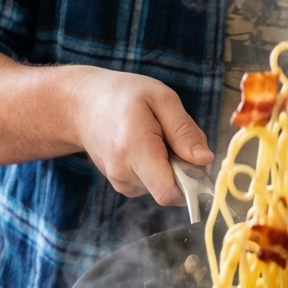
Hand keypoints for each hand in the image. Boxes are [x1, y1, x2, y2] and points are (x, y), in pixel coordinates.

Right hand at [69, 67, 212, 203]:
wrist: (82, 105)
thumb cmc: (124, 96)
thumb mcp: (160, 98)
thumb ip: (184, 131)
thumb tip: (205, 161)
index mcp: (134, 149)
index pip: (168, 192)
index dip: (192, 183)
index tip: (198, 159)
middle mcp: (124, 173)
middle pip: (171, 190)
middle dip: (184, 169)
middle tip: (174, 135)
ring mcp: (121, 183)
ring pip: (164, 187)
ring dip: (171, 166)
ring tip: (157, 136)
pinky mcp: (122, 185)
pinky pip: (153, 184)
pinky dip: (159, 168)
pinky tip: (148, 146)